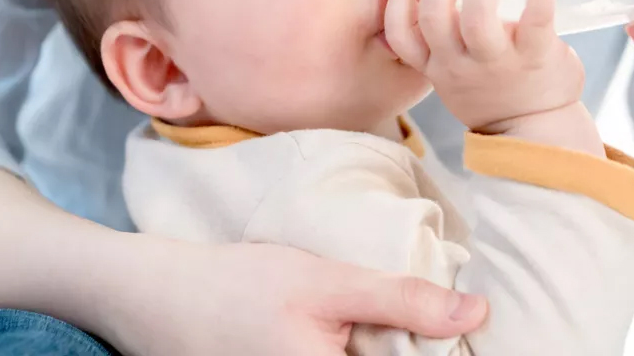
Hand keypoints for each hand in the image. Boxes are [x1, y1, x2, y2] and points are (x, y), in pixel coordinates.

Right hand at [98, 237, 487, 355]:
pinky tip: (336, 335)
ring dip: (373, 347)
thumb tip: (479, 313)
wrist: (154, 299)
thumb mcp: (326, 283)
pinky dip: (343, 352)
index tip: (454, 333)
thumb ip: (402, 301)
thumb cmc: (238, 287)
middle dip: (402, 347)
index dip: (435, 351)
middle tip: (403, 322)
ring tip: (368, 325)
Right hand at [384, 0, 584, 132]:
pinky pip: (537, 16)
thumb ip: (439, 47)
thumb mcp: (452, 81)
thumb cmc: (494, 96)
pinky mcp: (535, 55)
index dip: (399, 2)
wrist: (536, 132)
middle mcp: (460, 65)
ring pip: (477, 17)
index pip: (401, 36)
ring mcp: (497, 61)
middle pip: (434, 15)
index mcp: (438, 67)